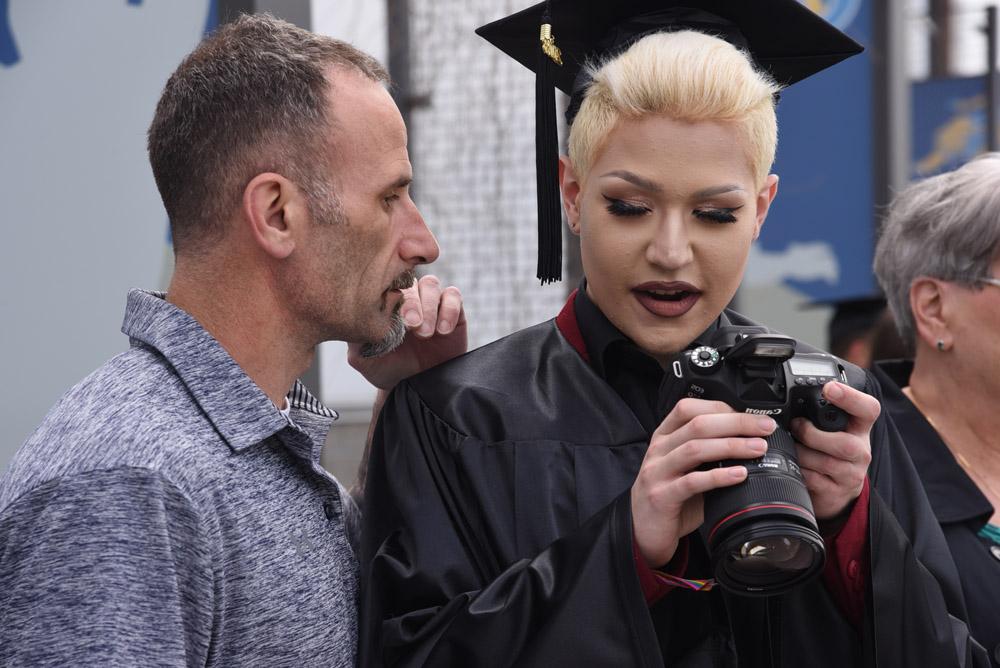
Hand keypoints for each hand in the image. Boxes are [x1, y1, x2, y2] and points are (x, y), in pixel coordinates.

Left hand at [348, 274, 466, 389]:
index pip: (386, 283)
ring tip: (426, 334)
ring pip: (431, 284)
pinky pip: (454, 296)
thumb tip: (354, 320)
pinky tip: (443, 331)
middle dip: (412, 304)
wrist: (414, 386)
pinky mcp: (452, 311)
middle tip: (412, 325)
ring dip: (429, 307)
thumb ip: (355, 338)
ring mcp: (430, 302)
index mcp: (384, 301)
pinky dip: (449, 310)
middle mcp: (407, 298)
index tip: (392, 316)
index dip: (389, 293)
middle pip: (410, 282)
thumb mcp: (362, 358)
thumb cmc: (386, 368)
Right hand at [631, 398, 777, 567]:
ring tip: (757, 448)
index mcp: (664, 437)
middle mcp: (659, 450)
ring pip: (695, 449)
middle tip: (765, 428)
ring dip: (731, 446)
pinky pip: (692, 482)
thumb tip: (750, 440)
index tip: (752, 416)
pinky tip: (739, 475)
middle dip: (736, 423)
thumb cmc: (671, 498)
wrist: (644, 531)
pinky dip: (718, 476)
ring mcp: (658, 472)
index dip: (723, 408)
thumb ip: (707, 452)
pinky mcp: (662, 496)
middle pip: (698, 424)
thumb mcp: (686, 468)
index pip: (689, 408)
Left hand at [790, 381, 876, 519]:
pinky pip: (813, 480)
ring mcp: (851, 474)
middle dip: (813, 435)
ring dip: (801, 453)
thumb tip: (792, 398)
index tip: (830, 388)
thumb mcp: (831, 430)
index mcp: (860, 428)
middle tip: (796, 427)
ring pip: (826, 462)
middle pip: (846, 444)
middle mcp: (861, 451)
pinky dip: (799, 470)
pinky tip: (794, 465)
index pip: (868, 409)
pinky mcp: (836, 493)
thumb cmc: (830, 452)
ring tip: (792, 447)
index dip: (851, 397)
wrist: (836, 492)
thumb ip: (820, 414)